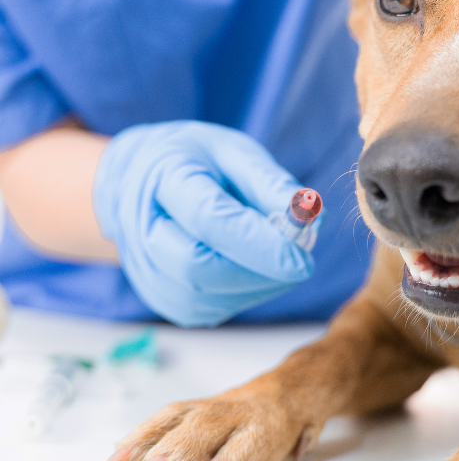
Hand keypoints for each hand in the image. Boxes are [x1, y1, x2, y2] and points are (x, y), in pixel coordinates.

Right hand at [93, 121, 313, 325]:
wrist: (141, 182)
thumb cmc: (197, 163)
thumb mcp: (235, 152)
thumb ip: (271, 183)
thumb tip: (314, 215)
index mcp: (164, 177)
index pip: (208, 219)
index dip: (259, 244)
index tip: (303, 258)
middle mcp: (142, 228)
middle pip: (197, 267)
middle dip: (260, 271)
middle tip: (301, 260)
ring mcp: (146, 269)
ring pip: (205, 297)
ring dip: (258, 285)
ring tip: (280, 258)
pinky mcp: (161, 297)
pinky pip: (209, 309)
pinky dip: (245, 294)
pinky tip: (258, 270)